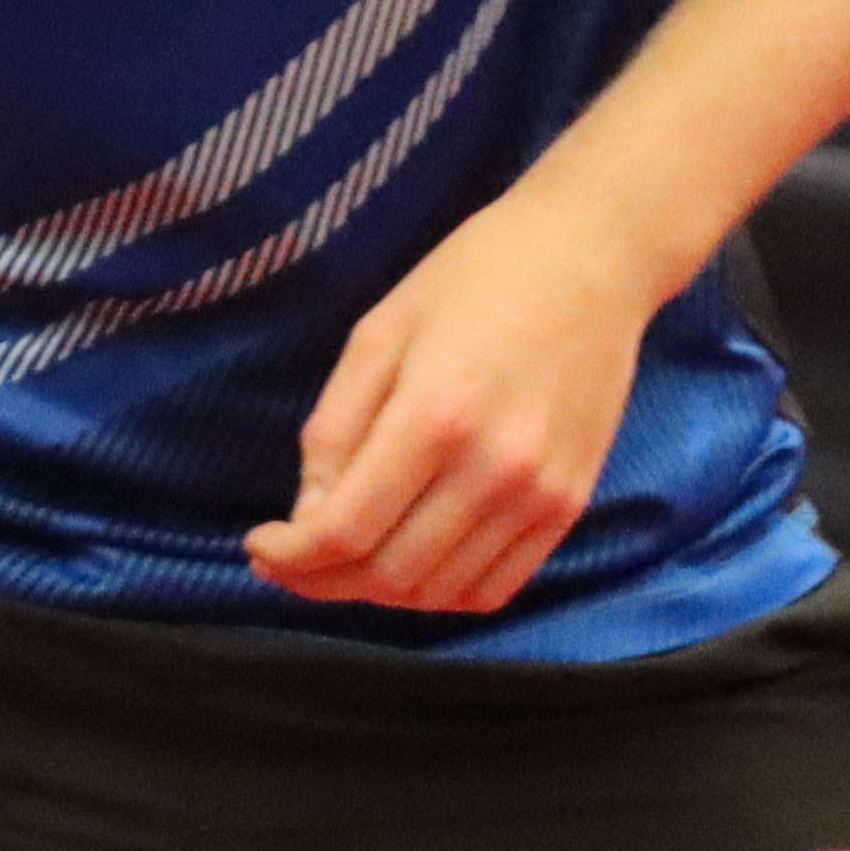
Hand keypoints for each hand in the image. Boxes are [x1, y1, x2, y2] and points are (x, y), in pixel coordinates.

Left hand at [242, 199, 653, 617]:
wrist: (590, 259)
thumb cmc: (473, 280)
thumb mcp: (378, 333)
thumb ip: (335, 429)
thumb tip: (308, 518)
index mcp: (434, 416)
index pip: (346, 530)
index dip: (290, 557)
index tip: (258, 546)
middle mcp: (494, 470)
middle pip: (389, 573)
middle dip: (322, 580)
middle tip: (291, 558)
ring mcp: (540, 495)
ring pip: (439, 592)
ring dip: (378, 591)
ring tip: (345, 557)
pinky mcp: (571, 506)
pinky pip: (495, 588)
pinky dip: (441, 592)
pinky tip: (410, 560)